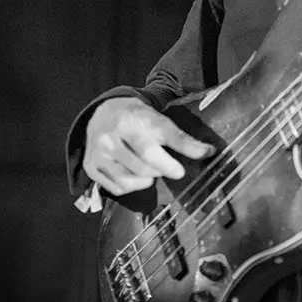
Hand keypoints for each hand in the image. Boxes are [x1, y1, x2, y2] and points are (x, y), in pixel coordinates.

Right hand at [82, 97, 214, 195]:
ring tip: (152, 170)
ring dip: (148, 179)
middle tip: (172, 169)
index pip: (156, 141)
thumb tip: (210, 152)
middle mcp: (111, 136)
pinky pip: (117, 188)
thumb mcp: (158, 120)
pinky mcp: (91, 167)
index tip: (187, 168)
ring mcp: (99, 153)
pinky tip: (136, 176)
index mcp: (131, 119)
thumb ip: (181, 138)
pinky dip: (132, 187)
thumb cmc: (136, 119)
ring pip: (131, 179)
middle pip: (145, 165)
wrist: (102, 113)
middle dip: (163, 169)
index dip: (174, 157)